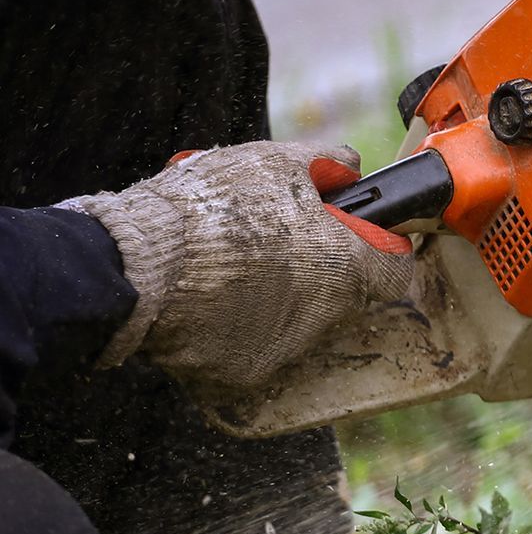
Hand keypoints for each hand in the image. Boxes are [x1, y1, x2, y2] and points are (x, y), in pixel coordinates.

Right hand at [69, 142, 413, 391]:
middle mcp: (324, 317)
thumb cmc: (212, 207)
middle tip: (275, 242)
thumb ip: (328, 162)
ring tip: (233, 266)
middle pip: (341, 293)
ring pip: (296, 320)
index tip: (357, 236)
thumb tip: (350, 168)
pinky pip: (251, 345)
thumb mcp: (277, 160)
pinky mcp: (242, 373)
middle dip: (317, 268)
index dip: (378, 248)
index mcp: (345, 267)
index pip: (393, 270)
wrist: (136, 264)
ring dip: (277, 297)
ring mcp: (284, 350)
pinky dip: (237, 325)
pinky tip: (210, 298)